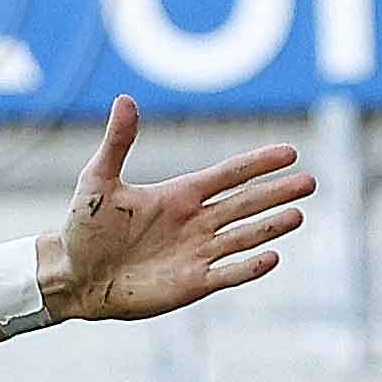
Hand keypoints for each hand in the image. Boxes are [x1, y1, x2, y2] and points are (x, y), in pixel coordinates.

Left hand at [48, 96, 309, 322]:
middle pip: (245, 203)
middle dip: (277, 193)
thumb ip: (117, 143)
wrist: (72, 276)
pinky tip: (272, 257)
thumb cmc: (84, 228)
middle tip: (309, 181)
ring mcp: (197, 252)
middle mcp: (195, 221)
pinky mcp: (191, 283)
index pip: (228, 175)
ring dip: (270, 227)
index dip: (257, 163)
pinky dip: (248, 268)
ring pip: (243, 237)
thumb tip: (124, 98)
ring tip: (297, 214)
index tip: (289, 152)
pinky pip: (227, 274)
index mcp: (179, 195)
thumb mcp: (97, 181)